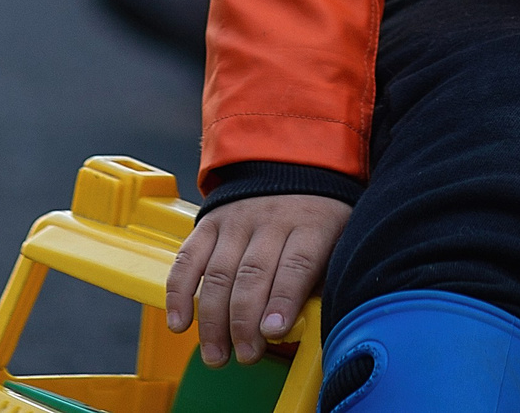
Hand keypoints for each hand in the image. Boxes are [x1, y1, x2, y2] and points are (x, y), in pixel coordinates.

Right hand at [164, 193, 351, 366]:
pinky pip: (189, 259)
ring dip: (214, 320)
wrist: (291, 164)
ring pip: (219, 273)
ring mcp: (237, 220)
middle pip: (253, 274)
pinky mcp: (209, 222)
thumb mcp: (339, 240)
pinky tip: (180, 323)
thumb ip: (327, 279)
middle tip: (246, 355)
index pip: (296, 264)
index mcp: (312, 224)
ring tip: (216, 355)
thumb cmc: (317, 219)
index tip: (273, 332)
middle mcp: (272, 220)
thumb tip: (316, 324)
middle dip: (245, 322)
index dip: (283, 300)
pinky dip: (179, 293)